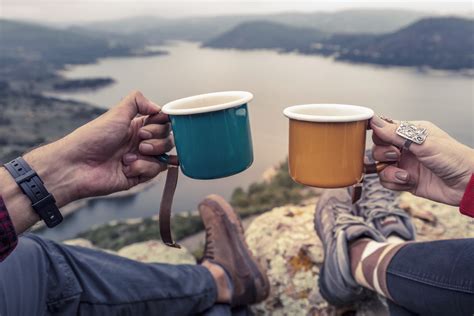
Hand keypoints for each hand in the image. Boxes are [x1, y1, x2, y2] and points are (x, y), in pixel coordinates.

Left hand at [24, 90, 173, 206]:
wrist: (77, 165)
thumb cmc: (92, 138)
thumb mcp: (116, 112)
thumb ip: (137, 101)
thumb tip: (158, 107)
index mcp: (136, 125)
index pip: (163, 121)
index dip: (161, 123)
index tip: (149, 124)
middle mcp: (140, 141)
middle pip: (168, 138)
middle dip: (157, 139)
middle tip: (140, 140)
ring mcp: (141, 159)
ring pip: (165, 155)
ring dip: (151, 154)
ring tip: (130, 156)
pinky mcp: (139, 175)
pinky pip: (156, 170)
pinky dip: (143, 168)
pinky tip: (126, 167)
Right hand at [370, 116, 473, 205]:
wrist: (467, 184)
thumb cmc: (454, 158)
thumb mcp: (423, 143)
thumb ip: (396, 133)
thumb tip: (374, 121)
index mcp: (410, 133)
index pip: (384, 128)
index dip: (377, 133)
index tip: (376, 137)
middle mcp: (405, 148)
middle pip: (378, 148)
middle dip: (383, 153)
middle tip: (397, 156)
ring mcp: (404, 164)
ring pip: (380, 166)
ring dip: (389, 171)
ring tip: (405, 174)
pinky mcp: (405, 180)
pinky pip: (386, 181)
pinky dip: (394, 182)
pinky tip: (408, 181)